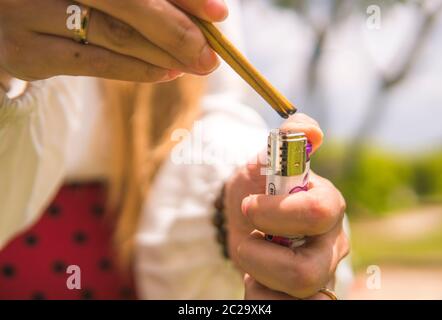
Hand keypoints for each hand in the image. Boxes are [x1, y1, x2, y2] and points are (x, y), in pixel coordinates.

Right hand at [0, 0, 225, 80]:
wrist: (3, 16)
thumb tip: (200, 16)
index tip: (218, 13)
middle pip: (130, 3)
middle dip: (179, 30)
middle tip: (212, 54)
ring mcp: (29, 11)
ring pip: (115, 35)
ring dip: (164, 54)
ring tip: (196, 65)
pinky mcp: (25, 51)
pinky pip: (93, 63)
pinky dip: (136, 70)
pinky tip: (166, 73)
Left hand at [224, 114, 348, 298]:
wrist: (245, 215)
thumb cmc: (258, 186)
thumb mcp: (266, 157)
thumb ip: (290, 136)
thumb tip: (311, 130)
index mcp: (326, 205)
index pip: (317, 213)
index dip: (277, 212)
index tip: (249, 206)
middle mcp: (331, 244)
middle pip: (307, 272)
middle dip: (261, 257)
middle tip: (245, 240)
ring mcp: (320, 273)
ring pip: (297, 297)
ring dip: (259, 278)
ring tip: (251, 256)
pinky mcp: (304, 295)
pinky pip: (284, 307)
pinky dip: (262, 295)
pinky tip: (256, 278)